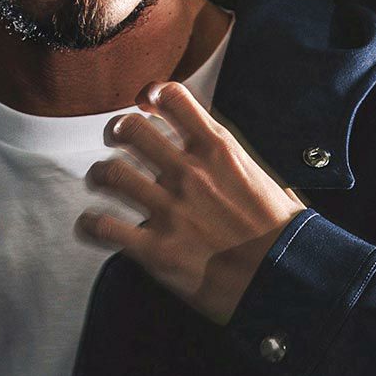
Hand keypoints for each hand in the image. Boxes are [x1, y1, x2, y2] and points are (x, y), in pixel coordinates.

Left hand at [75, 80, 307, 325]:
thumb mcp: (270, 184)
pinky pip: (104, 227)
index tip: (146, 103)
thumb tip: (242, 172)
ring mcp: (169, 209)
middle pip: (131, 130)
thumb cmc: (284, 237)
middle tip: (115, 141)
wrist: (284, 280)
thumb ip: (242, 169)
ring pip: (111, 173)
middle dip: (117, 131)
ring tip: (100, 180)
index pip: (174, 97)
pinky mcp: (154, 248)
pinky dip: (90, 224)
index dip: (153, 95)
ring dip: (100, 174)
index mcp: (219, 150)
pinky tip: (91, 225)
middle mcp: (188, 172)